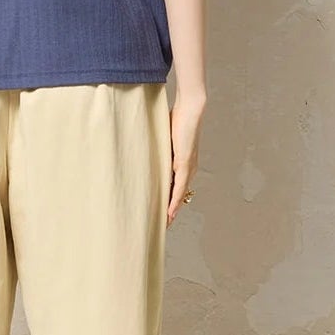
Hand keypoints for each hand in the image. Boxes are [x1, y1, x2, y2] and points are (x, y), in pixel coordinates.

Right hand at [166, 91, 205, 225]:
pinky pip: (179, 188)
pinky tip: (170, 212)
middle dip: (171, 211)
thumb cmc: (177, 119)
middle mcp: (189, 169)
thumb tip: (144, 150)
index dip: (170, 201)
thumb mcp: (165, 138)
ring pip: (180, 195)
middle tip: (163, 225)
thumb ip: (158, 147)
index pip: (177, 187)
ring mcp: (188, 168)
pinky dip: (174, 201)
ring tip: (165, 224)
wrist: (190, 109)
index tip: (163, 214)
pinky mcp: (185, 164)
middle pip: (180, 196)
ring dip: (173, 210)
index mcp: (184, 164)